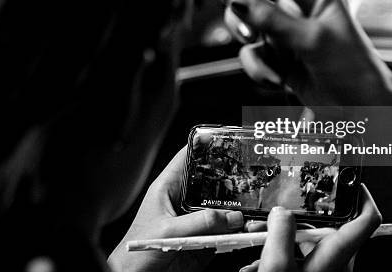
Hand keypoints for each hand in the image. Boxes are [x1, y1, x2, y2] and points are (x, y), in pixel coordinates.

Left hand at [107, 146, 243, 271]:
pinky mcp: (202, 244)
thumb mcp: (168, 231)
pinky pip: (224, 236)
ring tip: (255, 210)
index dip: (202, 146)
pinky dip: (237, 236)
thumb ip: (200, 222)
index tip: (223, 138)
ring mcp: (194, 224)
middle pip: (210, 184)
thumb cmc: (136, 253)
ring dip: (238, 213)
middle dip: (231, 181)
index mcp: (167, 189)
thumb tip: (233, 217)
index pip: (186, 159)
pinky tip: (249, 232)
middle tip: (251, 178)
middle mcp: (183, 203)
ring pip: (221, 212)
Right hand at [225, 0, 391, 105]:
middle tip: (247, 32)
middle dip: (244, 19)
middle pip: (251, 2)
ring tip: (271, 66)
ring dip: (254, 51)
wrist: (365, 108)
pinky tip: (277, 79)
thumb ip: (273, 20)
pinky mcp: (280, 60)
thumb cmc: (354, 68)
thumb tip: (240, 2)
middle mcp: (297, 13)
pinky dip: (260, 70)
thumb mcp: (312, 39)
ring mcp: (286, 37)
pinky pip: (255, 58)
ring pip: (248, 32)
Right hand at [239, 184, 381, 271]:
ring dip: (280, 240)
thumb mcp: (276, 266)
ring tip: (256, 245)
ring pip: (307, 245)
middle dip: (294, 220)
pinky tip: (258, 265)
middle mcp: (336, 267)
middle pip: (325, 229)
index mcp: (335, 259)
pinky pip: (299, 260)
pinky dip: (279, 257)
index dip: (363, 197)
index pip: (367, 221)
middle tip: (270, 218)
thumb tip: (282, 212)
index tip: (352, 183)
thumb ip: (280, 233)